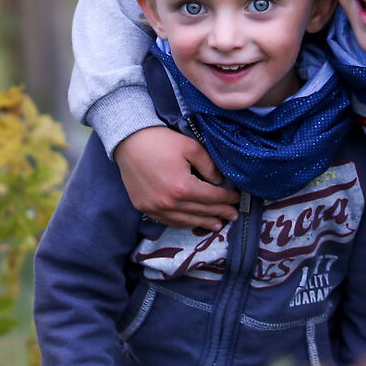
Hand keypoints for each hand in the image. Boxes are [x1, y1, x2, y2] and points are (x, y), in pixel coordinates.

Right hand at [113, 126, 237, 229]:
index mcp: (182, 187)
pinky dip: (182, 223)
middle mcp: (169, 203)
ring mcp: (154, 208)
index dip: (226, 199)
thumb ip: (209, 166)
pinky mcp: (144, 208)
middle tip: (233, 216)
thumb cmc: (160, 141)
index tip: (237, 199)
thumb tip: (219, 182)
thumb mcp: (191, 147)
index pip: (211, 198)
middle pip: (200, 212)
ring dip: (202, 223)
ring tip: (216, 225)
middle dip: (219, 213)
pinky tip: (191, 222)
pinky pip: (167, 221)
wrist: (128, 141)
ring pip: (184, 221)